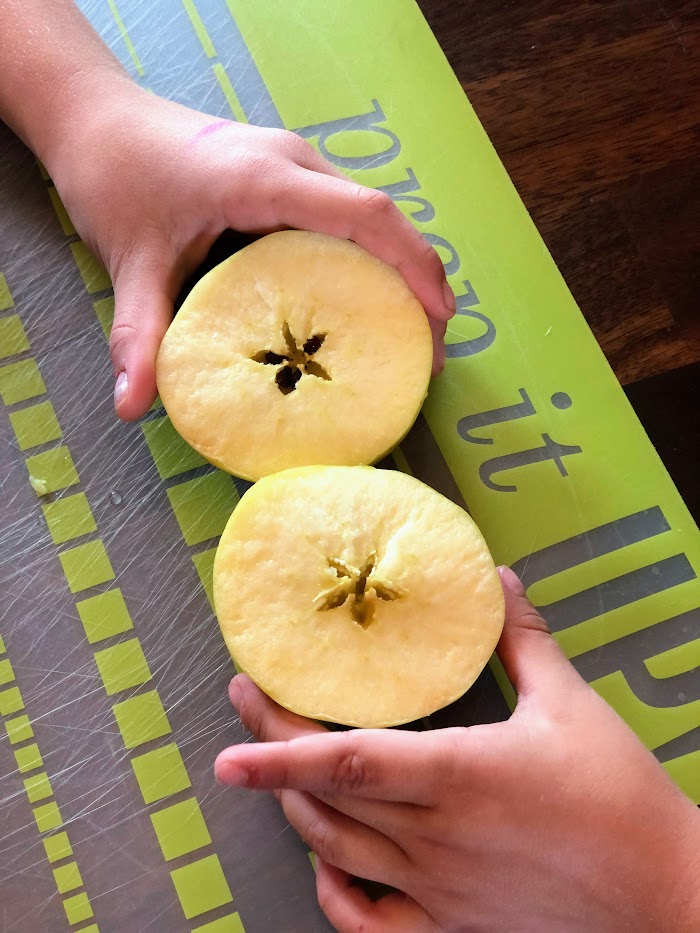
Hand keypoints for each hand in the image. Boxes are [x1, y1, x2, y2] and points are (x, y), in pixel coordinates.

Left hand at [49, 84, 452, 420]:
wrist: (98, 119)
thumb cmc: (116, 174)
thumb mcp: (129, 260)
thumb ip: (139, 334)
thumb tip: (131, 406)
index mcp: (266, 178)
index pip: (367, 214)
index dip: (414, 264)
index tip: (438, 318)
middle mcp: (294, 165)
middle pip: (383, 219)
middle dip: (418, 282)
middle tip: (428, 352)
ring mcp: (294, 168)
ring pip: (369, 218)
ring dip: (398, 271)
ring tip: (409, 335)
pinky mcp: (287, 179)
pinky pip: (345, 218)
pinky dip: (368, 261)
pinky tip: (363, 304)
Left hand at [215, 567, 699, 932]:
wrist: (667, 897)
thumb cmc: (621, 801)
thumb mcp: (572, 705)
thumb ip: (524, 640)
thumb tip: (500, 581)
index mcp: (461, 776)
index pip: (350, 763)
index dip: (281, 754)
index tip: (228, 748)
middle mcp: (436, 836)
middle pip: (328, 797)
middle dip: (274, 750)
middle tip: (249, 701)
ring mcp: (438, 890)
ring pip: (339, 851)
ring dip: (297, 808)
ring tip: (277, 761)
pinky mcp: (452, 927)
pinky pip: (371, 923)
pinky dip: (335, 893)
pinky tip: (325, 865)